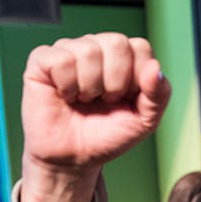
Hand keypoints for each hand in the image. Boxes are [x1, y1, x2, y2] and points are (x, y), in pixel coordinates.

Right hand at [19, 33, 169, 201]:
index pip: (140, 47)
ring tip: (84, 100)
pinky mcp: (42, 61)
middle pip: (116, 43)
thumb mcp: (144, 121)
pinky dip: (67, 85)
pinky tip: (66, 95)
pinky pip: (60, 59)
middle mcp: (97, 48)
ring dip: (90, 86)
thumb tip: (155, 66)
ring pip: (88, 50)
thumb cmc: (106, 136)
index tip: (126, 99)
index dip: (137, 79)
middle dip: (115, 82)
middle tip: (105, 100)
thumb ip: (158, 95)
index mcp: (124, 58)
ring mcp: (69, 51)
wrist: (74, 158)